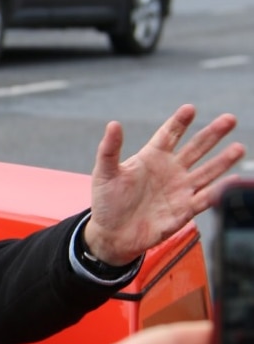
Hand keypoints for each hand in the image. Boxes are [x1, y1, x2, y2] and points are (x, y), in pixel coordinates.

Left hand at [84, 104, 244, 264]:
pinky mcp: (183, 211)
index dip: (179, 122)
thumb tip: (112, 125)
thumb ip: (109, 149)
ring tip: (238, 148)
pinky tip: (230, 182)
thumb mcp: (105, 173)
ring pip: (206, 172)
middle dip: (212, 134)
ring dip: (222, 161)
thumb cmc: (106, 203)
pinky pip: (204, 199)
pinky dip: (217, 192)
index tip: (189, 109)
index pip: (170, 134)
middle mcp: (169, 171)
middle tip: (230, 119)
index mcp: (151, 157)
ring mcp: (179, 190)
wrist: (111, 235)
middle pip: (195, 148)